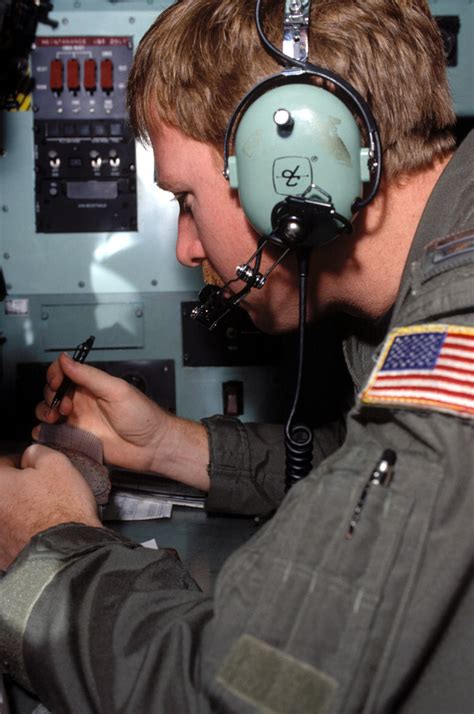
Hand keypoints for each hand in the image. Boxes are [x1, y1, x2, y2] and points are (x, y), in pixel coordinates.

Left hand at [0, 444, 100, 569]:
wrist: (68, 552)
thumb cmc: (62, 509)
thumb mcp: (57, 464)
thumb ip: (37, 452)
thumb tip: (30, 455)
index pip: (2, 463)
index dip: (22, 461)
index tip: (33, 465)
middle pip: (4, 490)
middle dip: (19, 487)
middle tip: (41, 489)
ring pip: (7, 513)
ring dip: (19, 510)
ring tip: (43, 512)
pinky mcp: (2, 554)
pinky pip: (11, 534)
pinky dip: (22, 530)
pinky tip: (40, 530)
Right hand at [34, 354, 209, 489]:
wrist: (152, 446)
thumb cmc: (143, 416)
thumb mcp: (116, 390)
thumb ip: (89, 376)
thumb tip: (66, 359)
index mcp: (91, 385)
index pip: (64, 372)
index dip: (55, 374)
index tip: (56, 383)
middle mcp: (82, 401)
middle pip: (52, 392)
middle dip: (51, 396)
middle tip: (66, 407)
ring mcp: (78, 420)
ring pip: (49, 412)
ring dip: (45, 412)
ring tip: (56, 419)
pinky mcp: (77, 439)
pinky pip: (54, 434)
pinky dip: (44, 432)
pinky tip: (47, 432)